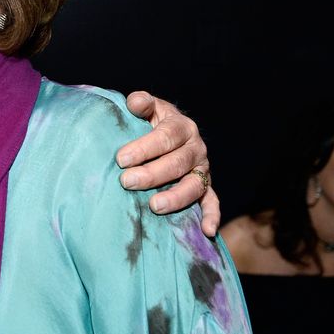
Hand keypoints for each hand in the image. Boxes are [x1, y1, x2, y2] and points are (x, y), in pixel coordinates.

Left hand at [116, 91, 219, 236]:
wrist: (167, 135)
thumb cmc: (150, 123)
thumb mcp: (148, 109)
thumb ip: (141, 103)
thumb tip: (135, 102)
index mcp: (182, 127)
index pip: (165, 137)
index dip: (144, 148)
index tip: (121, 159)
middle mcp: (196, 148)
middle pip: (178, 163)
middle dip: (152, 174)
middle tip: (127, 182)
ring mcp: (202, 170)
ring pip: (194, 185)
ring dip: (176, 197)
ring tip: (154, 206)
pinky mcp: (206, 187)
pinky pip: (212, 202)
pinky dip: (212, 216)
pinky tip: (207, 231)